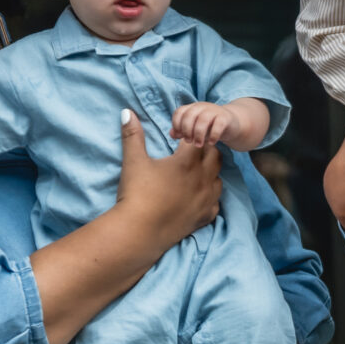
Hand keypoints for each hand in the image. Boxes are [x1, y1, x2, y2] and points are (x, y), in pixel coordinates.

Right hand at [115, 107, 221, 247]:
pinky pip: (216, 202)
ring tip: (194, 173)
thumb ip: (133, 134)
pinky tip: (197, 196)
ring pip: (218, 178)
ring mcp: (206, 199)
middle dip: (205, 150)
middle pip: (215, 156)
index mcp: (188, 161)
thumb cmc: (137, 194)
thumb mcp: (133, 161)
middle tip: (190, 152)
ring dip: (210, 172)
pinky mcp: (205, 217)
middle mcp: (202, 178)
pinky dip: (209, 196)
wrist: (139, 232)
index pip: (199, 139)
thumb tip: (126, 111)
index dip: (190, 137)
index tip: (180, 140)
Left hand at [172, 100, 251, 148]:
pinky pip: (218, 125)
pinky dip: (213, 135)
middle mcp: (202, 106)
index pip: (179, 112)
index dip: (177, 124)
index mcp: (192, 108)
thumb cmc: (209, 127)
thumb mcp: (194, 128)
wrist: (231, 124)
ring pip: (203, 120)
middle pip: (189, 116)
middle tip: (189, 141)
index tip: (180, 136)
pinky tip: (212, 142)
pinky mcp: (225, 117)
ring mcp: (214, 110)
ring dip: (199, 135)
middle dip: (187, 131)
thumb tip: (172, 134)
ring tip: (198, 145)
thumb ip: (182, 131)